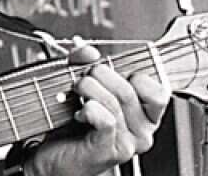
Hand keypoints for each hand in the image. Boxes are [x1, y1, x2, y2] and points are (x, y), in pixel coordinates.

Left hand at [24, 45, 170, 175]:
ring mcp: (128, 143)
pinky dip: (88, 108)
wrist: (50, 156)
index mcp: (144, 116)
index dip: (131, 73)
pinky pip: (106, 119)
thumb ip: (85, 63)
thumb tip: (88, 51)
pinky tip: (78, 113)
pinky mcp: (109, 150)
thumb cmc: (70, 125)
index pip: (157, 89)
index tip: (110, 71)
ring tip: (75, 92)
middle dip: (99, 75)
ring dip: (88, 88)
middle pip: (129, 90)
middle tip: (82, 79)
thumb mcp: (83, 87)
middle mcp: (141, 131)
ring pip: (115, 101)